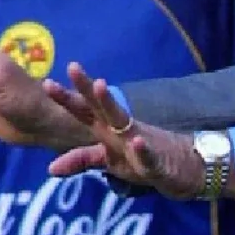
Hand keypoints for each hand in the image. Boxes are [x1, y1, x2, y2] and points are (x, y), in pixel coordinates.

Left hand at [45, 63, 204, 200]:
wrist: (187, 166)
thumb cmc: (143, 160)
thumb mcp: (109, 162)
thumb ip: (82, 160)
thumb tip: (50, 168)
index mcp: (108, 130)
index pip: (85, 111)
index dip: (67, 98)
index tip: (47, 82)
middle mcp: (122, 131)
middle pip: (102, 107)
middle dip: (86, 88)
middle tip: (72, 66)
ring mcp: (140, 143)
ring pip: (124, 122)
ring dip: (111, 104)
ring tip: (99, 87)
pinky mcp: (156, 163)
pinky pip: (148, 155)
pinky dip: (143, 149)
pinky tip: (137, 141)